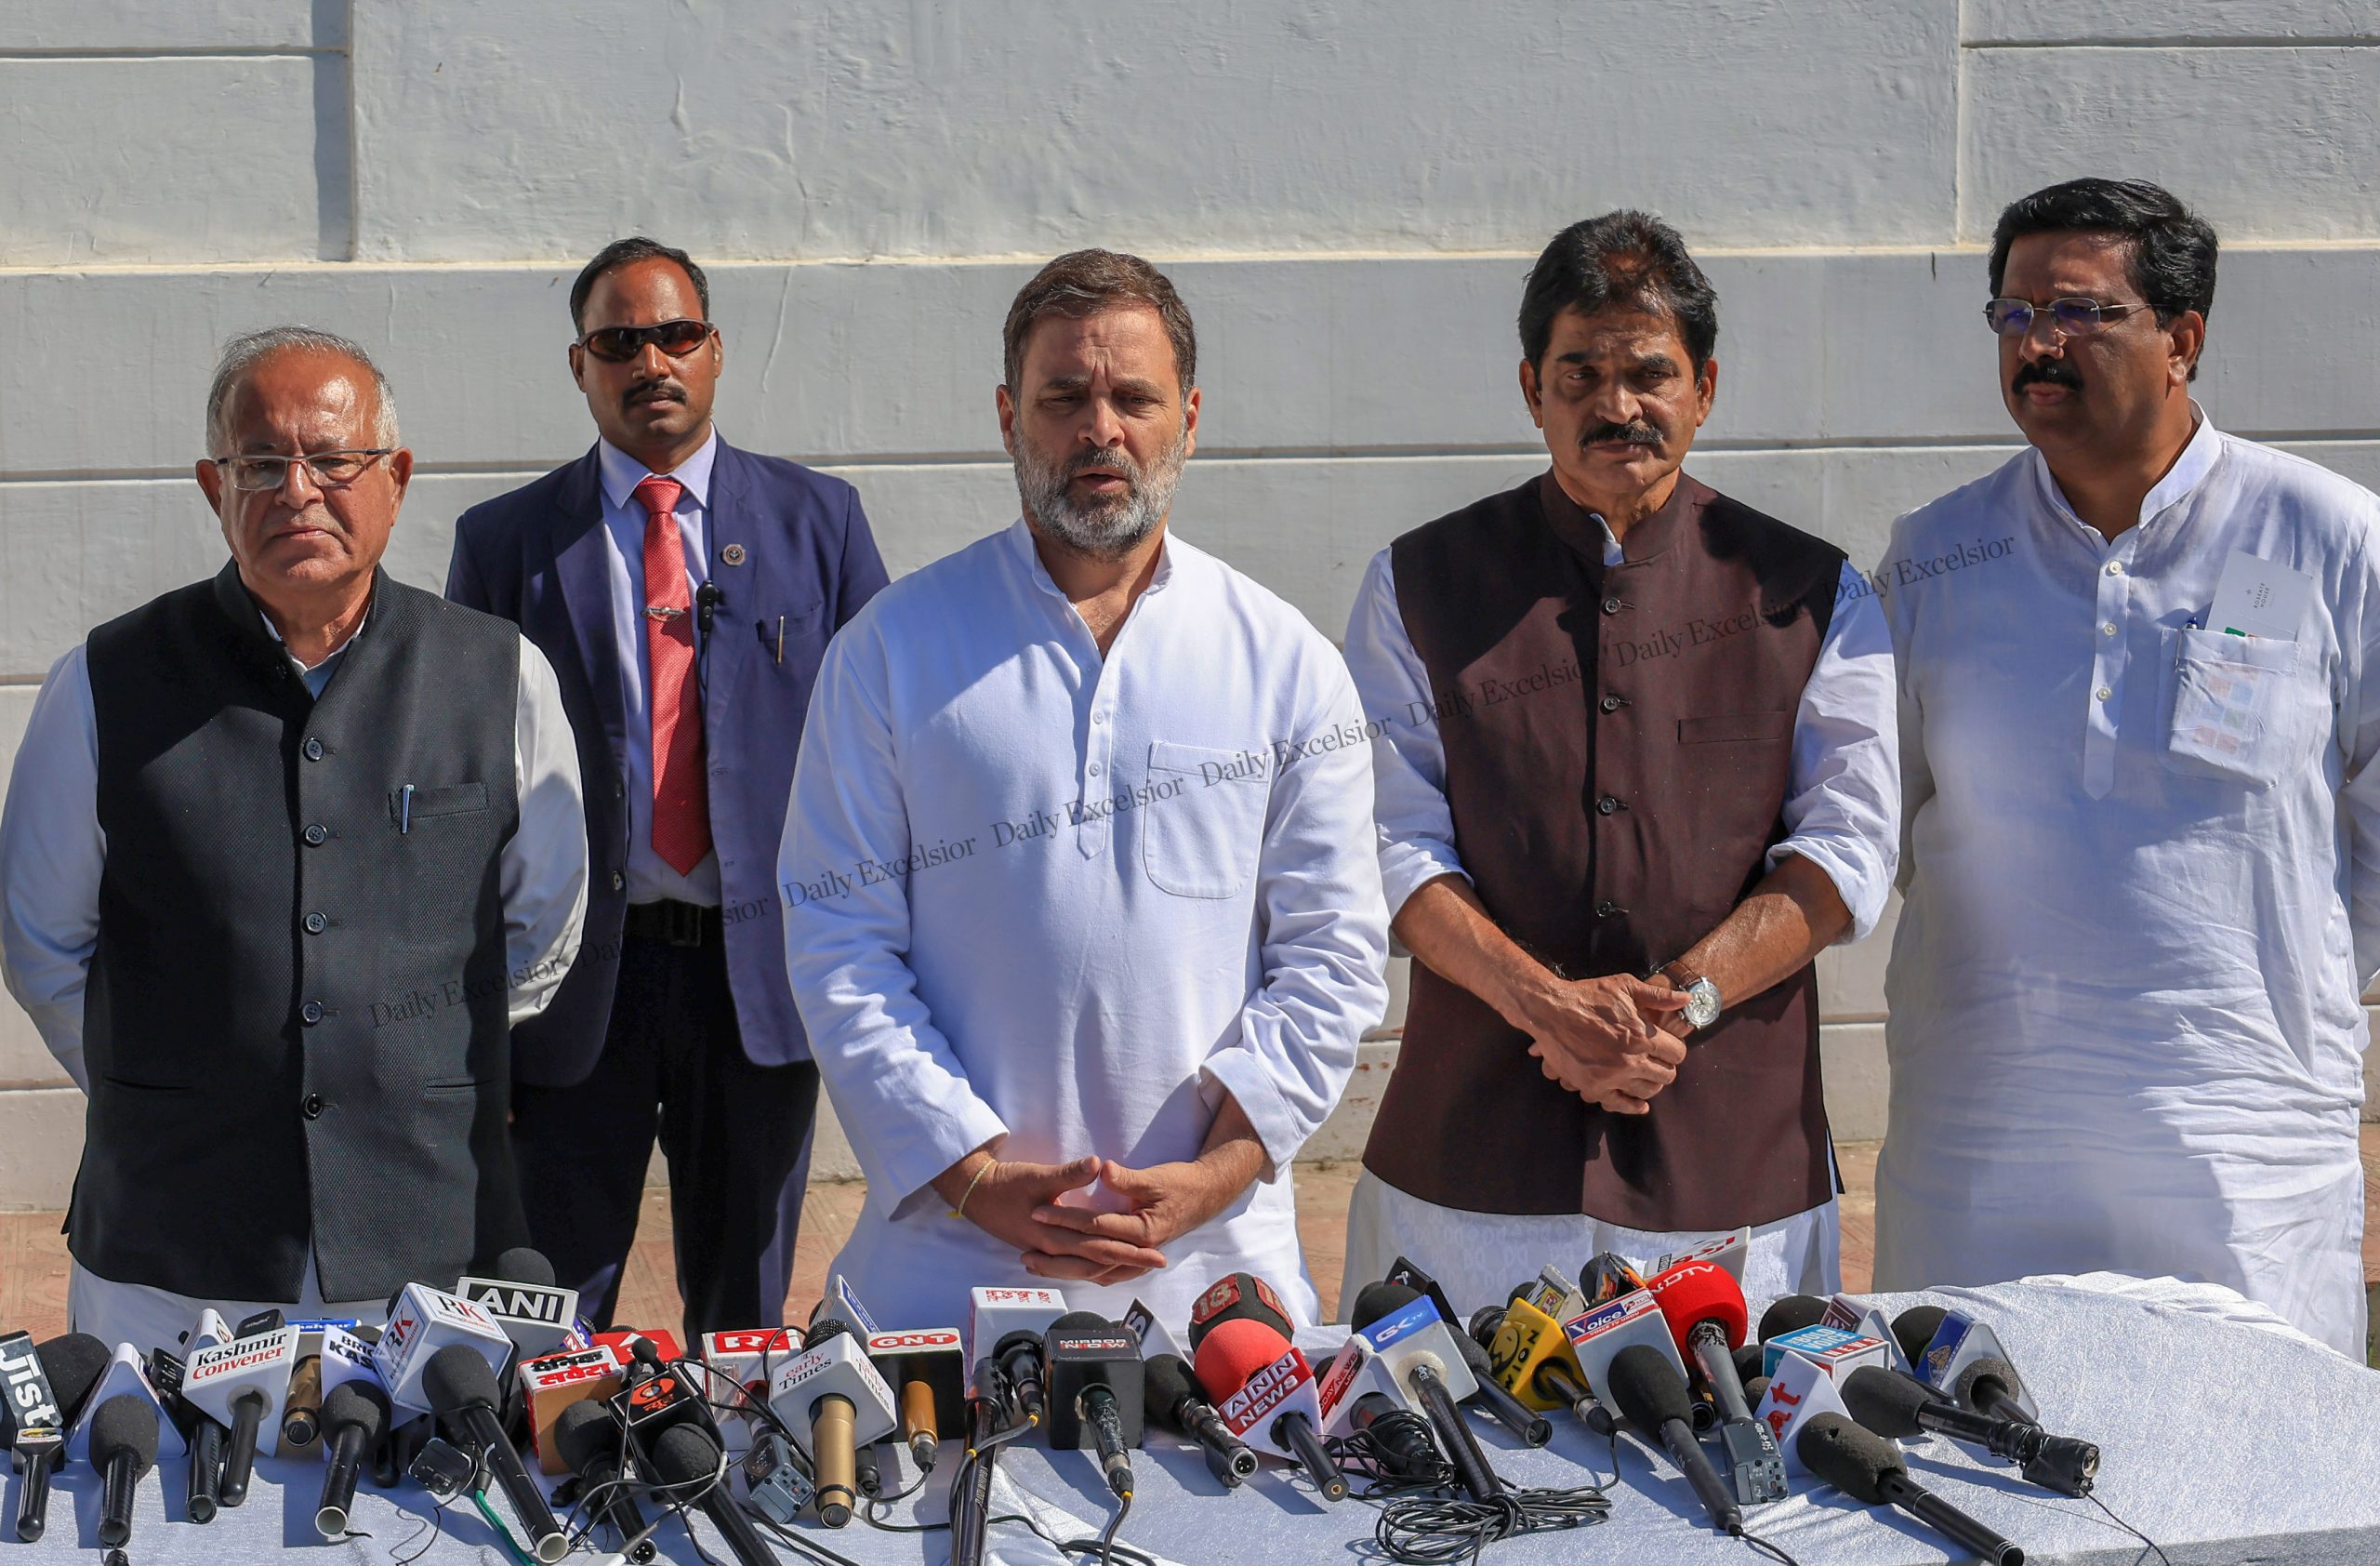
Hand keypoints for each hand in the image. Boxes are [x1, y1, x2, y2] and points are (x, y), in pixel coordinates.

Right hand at [932, 1153, 1169, 1284]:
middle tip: (1159, 1262)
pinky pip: (1072, 1264)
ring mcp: (1045, 1251)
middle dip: (1130, 1263)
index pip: (1101, 1248)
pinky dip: (1091, 1266)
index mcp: (1054, 1236)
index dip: (1130, 1251)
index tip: (1156, 1252)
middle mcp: (1052, 1249)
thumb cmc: (1005, 1184)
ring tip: (1137, 1267)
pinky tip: (1102, 1266)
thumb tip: (1098, 1164)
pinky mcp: (1041, 1247)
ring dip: (1112, 1267)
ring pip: (1085, 1268)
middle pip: (1098, 1262)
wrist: (975, 1193)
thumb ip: (1069, 1174)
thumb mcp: (1037, 1175)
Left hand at [1028, 1149, 1259, 1267]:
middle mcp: (1138, 1250)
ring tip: (1035, 1266)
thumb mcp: (1155, 1177)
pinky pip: (1106, 1271)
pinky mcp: (1135, 1257)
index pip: (1094, 1225)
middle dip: (1056, 1256)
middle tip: (1024, 1254)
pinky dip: (1083, 1272)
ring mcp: (1138, 1257)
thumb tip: (1101, 1169)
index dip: (1064, 1218)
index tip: (1037, 1212)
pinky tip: (1065, 1272)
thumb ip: (1126, 1177)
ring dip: (1065, 1270)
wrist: (1206, 1196)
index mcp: (1143, 1230)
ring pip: (1095, 1270)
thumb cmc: (1181, 1184)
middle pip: (1089, 1257)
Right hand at [1514, 972, 1689, 1115]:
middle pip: (1666, 1075)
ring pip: (1647, 1091)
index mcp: (1641, 1035)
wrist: (1550, 1011)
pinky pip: (1621, 1104)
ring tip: (1645, 1075)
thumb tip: (1688, 998)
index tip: (1667, 1047)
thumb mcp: (1624, 987)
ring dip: (1651, 1084)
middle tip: (1657, 1060)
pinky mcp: (1593, 1087)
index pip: (1677, 1053)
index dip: (1674, 1049)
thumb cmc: (1588, 995)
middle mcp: (1630, 1060)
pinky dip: (1633, 1106)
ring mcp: (1611, 1077)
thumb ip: (1658, 996)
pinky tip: (1640, 1104)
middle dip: (1665, 1067)